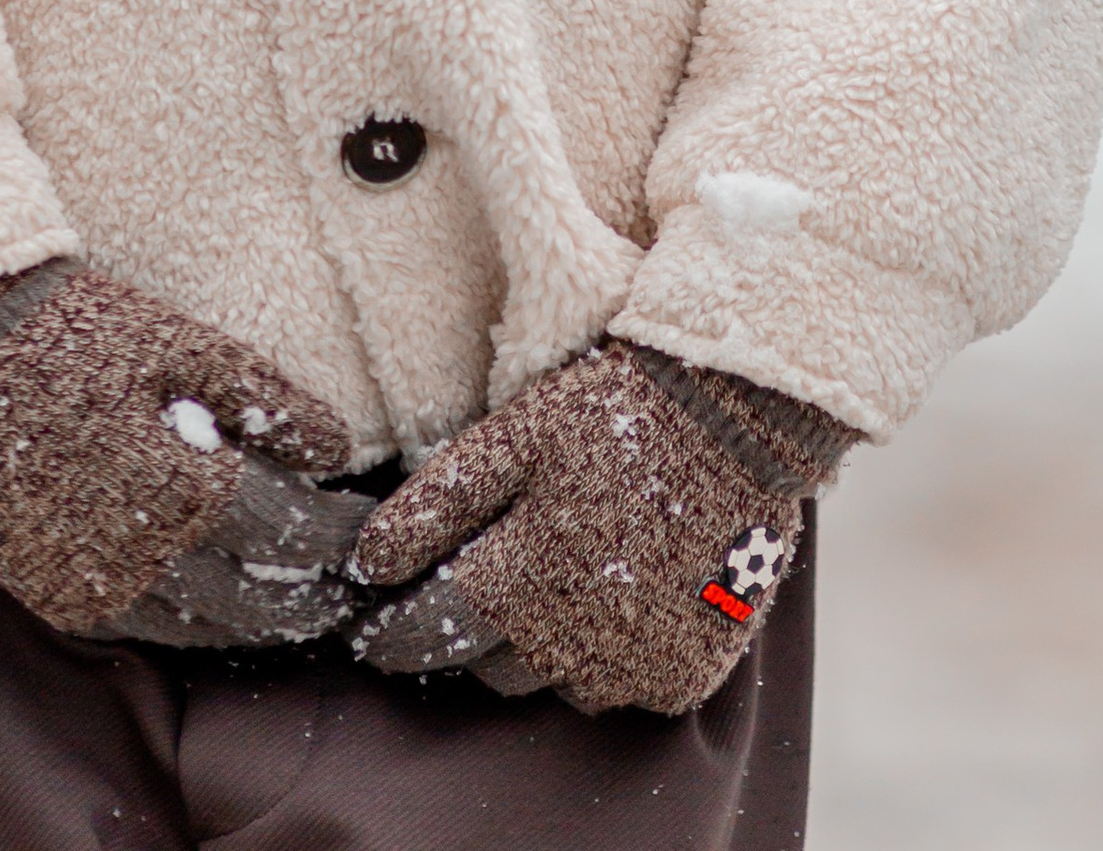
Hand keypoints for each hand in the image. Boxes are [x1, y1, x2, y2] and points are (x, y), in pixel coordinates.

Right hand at [0, 260, 366, 641]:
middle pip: (257, 607)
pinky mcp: (54, 600)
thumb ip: (267, 401)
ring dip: (260, 625)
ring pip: (204, 634)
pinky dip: (196, 626)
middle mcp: (138, 560)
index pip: (292, 538)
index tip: (377, 537)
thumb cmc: (76, 331)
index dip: (344, 542)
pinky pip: (145, 632)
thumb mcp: (183, 343)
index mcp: (178, 490)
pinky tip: (222, 606)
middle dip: (315, 600)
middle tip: (356, 592)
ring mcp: (90, 590)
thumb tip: (338, 451)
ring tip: (302, 606)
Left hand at [349, 340, 849, 716]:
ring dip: (549, 647)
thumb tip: (365, 562)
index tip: (379, 623)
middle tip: (495, 576)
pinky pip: (625, 689)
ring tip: (566, 576)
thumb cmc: (610, 412)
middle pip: (495, 668)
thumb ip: (437, 502)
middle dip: (480, 632)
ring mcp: (635, 665)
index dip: (396, 629)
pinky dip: (615, 655)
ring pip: (558, 684)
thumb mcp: (515, 436)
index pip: (432, 633)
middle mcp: (577, 638)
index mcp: (525, 577)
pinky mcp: (684, 676)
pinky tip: (624, 591)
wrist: (736, 414)